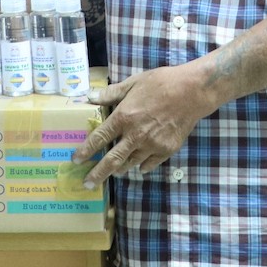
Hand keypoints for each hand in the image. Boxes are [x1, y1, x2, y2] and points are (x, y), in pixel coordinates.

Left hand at [71, 66, 213, 184]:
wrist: (191, 92)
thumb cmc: (160, 83)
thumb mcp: (132, 83)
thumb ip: (110, 93)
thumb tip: (89, 97)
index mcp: (124, 117)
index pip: (99, 138)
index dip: (86, 150)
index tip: (75, 160)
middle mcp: (135, 135)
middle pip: (112, 159)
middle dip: (98, 173)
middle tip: (86, 183)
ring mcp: (152, 145)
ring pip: (131, 163)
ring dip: (119, 169)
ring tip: (112, 173)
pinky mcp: (167, 150)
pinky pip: (149, 164)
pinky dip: (141, 166)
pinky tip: (138, 166)